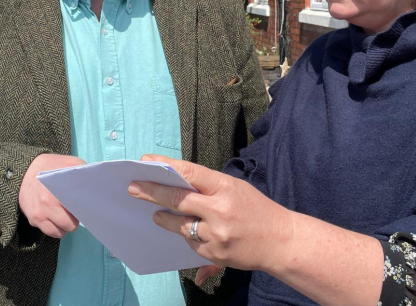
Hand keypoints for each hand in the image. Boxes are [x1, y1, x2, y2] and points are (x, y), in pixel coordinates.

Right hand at [19, 153, 85, 238]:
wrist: (24, 170)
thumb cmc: (52, 167)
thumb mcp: (70, 163)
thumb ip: (84, 174)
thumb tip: (96, 187)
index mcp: (59, 189)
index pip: (79, 208)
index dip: (84, 209)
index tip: (85, 206)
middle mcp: (48, 204)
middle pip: (71, 224)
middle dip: (75, 219)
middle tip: (74, 210)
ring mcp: (39, 214)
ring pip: (60, 232)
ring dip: (65, 226)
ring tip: (65, 215)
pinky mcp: (33, 220)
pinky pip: (50, 232)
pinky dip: (55, 228)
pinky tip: (56, 218)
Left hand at [127, 154, 293, 275]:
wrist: (281, 242)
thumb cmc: (257, 210)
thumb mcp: (236, 188)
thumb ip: (208, 186)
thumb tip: (177, 183)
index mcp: (225, 187)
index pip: (189, 173)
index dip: (165, 166)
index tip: (146, 162)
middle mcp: (219, 210)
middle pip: (177, 199)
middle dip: (152, 193)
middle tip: (134, 189)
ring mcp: (216, 234)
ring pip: (180, 225)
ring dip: (166, 219)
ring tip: (157, 214)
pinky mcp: (215, 254)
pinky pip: (192, 243)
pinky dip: (188, 237)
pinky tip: (190, 232)